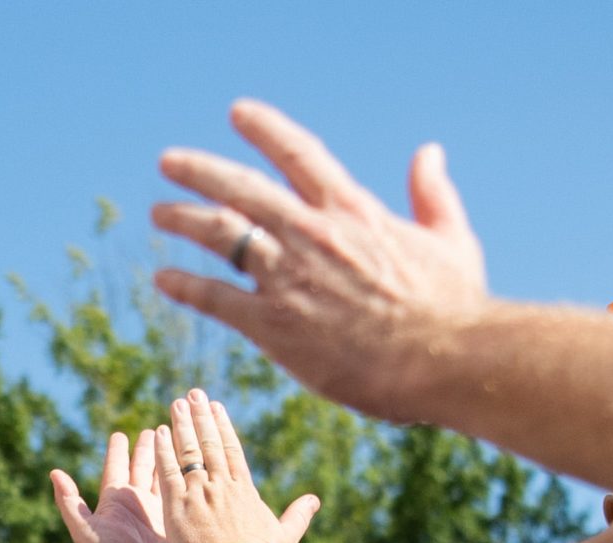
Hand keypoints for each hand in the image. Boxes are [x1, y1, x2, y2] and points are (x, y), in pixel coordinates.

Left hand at [53, 431, 179, 542]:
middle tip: (154, 430)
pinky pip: (182, 491)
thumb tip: (54, 472)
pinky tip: (193, 463)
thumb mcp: (86, 531)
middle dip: (146, 450)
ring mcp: (159, 513)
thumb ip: (70, 503)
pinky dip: (185, 475)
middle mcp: (136, 505)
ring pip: (163, 476)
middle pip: (141, 469)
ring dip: (167, 458)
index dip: (117, 452)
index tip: (120, 435)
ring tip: (174, 439)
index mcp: (114, 503)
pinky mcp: (178, 521)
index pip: (115, 469)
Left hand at [153, 100, 487, 421]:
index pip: (298, 152)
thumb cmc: (453, 306)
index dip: (264, 129)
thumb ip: (432, 193)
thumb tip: (429, 152)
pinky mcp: (273, 326)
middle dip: (199, 170)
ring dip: (182, 219)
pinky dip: (184, 285)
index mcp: (352, 209)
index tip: (239, 113)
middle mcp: (310, 233)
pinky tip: (163, 280)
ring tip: (159, 213)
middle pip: (240, 187)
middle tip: (170, 162)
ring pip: (218, 233)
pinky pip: (214, 297)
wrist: (442, 358)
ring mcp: (287, 277)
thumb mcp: (450, 238)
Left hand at [156, 391, 319, 542]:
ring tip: (176, 404)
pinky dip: (164, 451)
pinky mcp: (179, 505)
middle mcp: (222, 485)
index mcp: (244, 490)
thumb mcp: (285, 536)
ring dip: (182, 425)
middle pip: (210, 443)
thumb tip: (314, 500)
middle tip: (193, 395)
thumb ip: (298, 516)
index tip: (216, 408)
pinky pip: (170, 471)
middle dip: (201, 416)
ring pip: (189, 451)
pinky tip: (159, 433)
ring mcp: (200, 492)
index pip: (231, 450)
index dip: (222, 427)